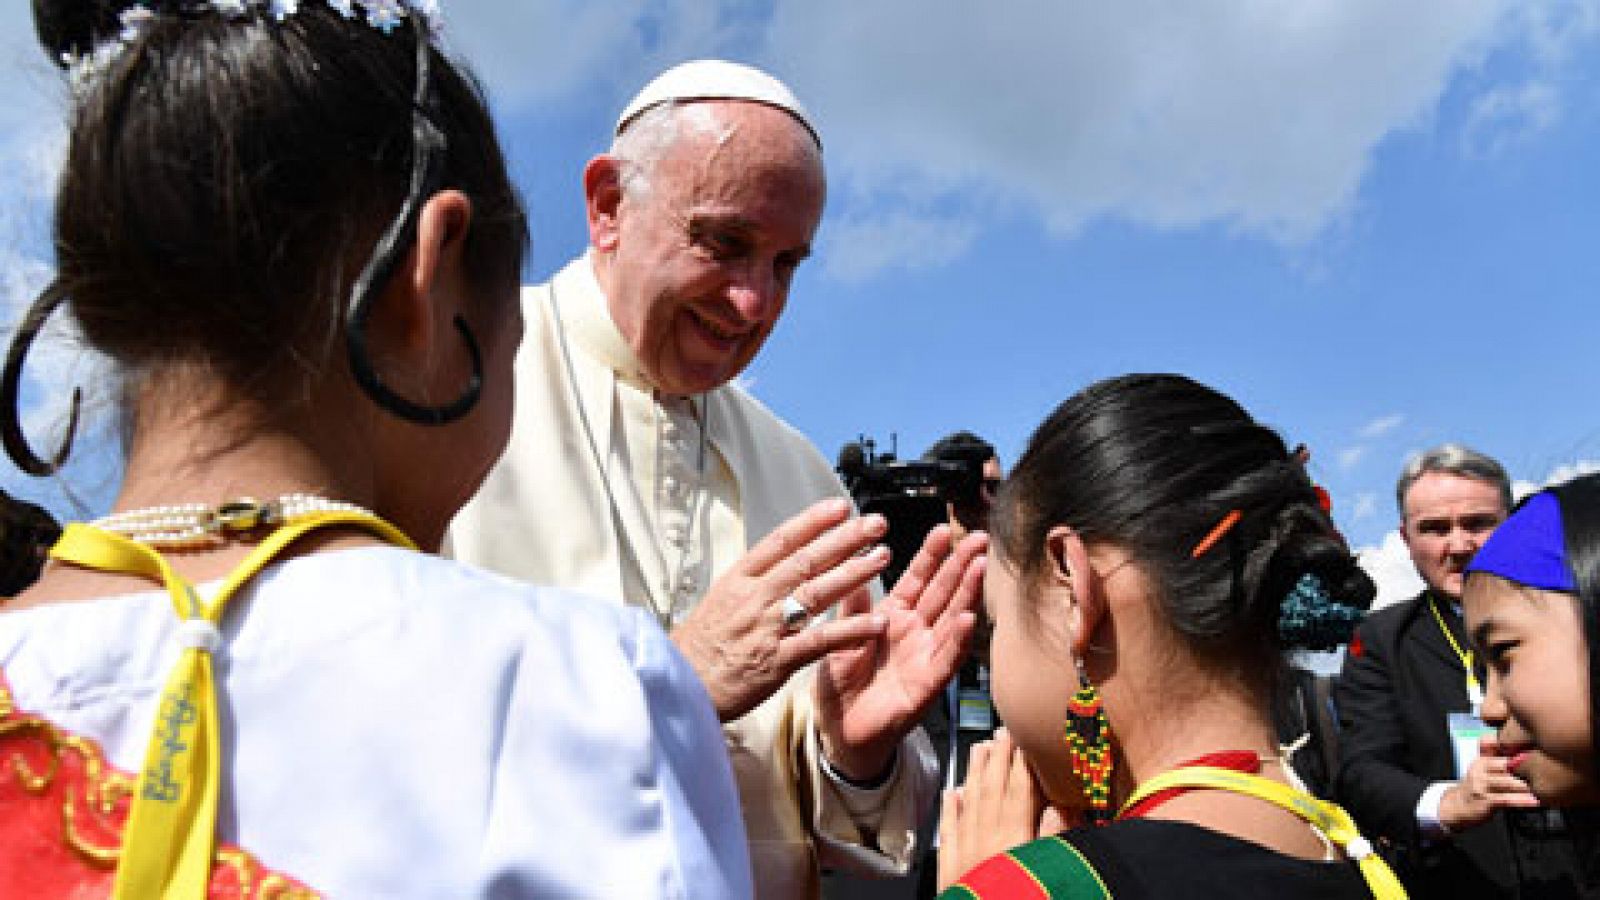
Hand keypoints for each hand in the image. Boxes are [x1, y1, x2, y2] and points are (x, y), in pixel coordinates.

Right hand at [671, 497, 893, 721]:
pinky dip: (850, 630)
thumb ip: (751, 583)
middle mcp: (754, 598)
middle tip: (875, 524)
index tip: (839, 507)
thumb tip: (778, 564)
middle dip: (844, 539)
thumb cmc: (698, 648)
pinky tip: (876, 622)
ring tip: (881, 557)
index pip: (781, 541)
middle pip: (806, 560)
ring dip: (854, 573)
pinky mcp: (777, 660)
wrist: (677, 686)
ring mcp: (767, 627)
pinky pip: (821, 641)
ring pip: (817, 592)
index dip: (812, 521)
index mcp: (739, 580)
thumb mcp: (718, 602)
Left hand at [814, 525, 985, 780]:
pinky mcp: (926, 685)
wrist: (839, 730)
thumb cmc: (840, 684)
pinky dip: (957, 640)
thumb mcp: (837, 636)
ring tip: (979, 567)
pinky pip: (945, 659)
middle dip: (960, 565)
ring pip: (951, 620)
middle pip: (942, 593)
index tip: (943, 530)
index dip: (930, 555)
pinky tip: (968, 619)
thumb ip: (850, 605)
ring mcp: (924, 657)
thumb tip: (855, 567)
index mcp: (892, 616)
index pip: (916, 579)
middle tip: (978, 538)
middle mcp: (915, 632)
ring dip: (967, 594)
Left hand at [937, 728, 1044, 890]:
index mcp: (1014, 842)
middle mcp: (986, 844)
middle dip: (997, 758)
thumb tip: (1061, 806)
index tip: (1022, 736)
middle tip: (1001, 730)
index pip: (1019, 791)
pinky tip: (951, 794)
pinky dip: (950, 812)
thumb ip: (1055, 840)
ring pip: (968, 805)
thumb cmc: (1022, 898)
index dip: (1021, 761)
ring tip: (978, 749)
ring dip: (973, 775)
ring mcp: (965, 858)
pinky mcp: (950, 876)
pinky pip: (948, 835)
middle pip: (992, 791)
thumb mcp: (1050, 876)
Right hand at [1438, 734, 1540, 831]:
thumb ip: (1496, 755)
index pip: (1504, 751)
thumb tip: (1514, 744)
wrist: (1456, 807)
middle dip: (1529, 768)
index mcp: (1482, 760)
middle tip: (1550, 771)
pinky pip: (1507, 799)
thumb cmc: (1476, 788)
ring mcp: (1481, 786)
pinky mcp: (1484, 802)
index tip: (1543, 754)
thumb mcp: (1482, 768)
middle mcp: (1480, 770)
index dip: (1524, 753)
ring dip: (1529, 785)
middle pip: (1509, 765)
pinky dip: (1522, 801)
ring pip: (1509, 783)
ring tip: (1548, 787)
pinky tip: (1536, 801)